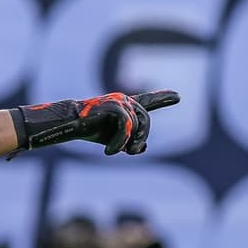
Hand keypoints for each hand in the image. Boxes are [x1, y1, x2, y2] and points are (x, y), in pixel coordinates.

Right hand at [10, 89, 179, 155]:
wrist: (70, 124)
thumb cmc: (90, 131)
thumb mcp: (114, 140)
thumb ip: (131, 143)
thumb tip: (144, 148)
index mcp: (126, 106)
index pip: (148, 101)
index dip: (163, 98)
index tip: (178, 96)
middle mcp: (125, 100)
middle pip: (146, 120)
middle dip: (141, 138)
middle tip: (132, 152)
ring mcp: (120, 101)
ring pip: (137, 125)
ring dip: (127, 143)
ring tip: (112, 151)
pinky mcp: (114, 106)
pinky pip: (127, 126)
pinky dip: (120, 142)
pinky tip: (109, 152)